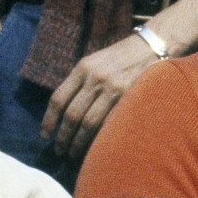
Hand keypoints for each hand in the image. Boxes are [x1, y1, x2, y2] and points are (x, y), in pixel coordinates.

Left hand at [41, 33, 159, 158]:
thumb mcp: (95, 62)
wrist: (153, 45)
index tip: (45, 136)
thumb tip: (63, 112)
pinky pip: (110, 122)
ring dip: (78, 142)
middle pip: (72, 115)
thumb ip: (79, 82)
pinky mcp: (130, 96)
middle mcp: (95, 78)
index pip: (58, 99)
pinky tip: (96, 146)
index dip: (49, 121)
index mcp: (83, 68)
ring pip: (89, 123)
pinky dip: (101, 137)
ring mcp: (113, 88)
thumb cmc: (121, 56)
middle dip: (63, 137)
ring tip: (74, 153)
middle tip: (59, 150)